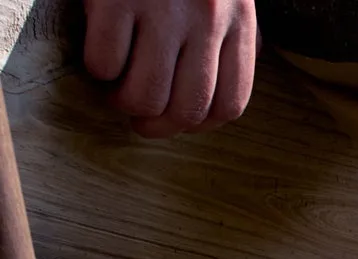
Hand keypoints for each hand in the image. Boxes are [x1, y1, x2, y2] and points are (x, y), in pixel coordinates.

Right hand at [83, 0, 259, 137]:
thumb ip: (232, 35)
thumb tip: (224, 91)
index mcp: (238, 19)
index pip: (229, 103)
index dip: (200, 124)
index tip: (177, 119)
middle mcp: (207, 17)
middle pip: (187, 108)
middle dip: (158, 126)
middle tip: (138, 117)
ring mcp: (162, 6)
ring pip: (146, 95)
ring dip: (125, 103)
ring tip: (114, 90)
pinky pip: (106, 61)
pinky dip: (98, 69)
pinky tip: (99, 55)